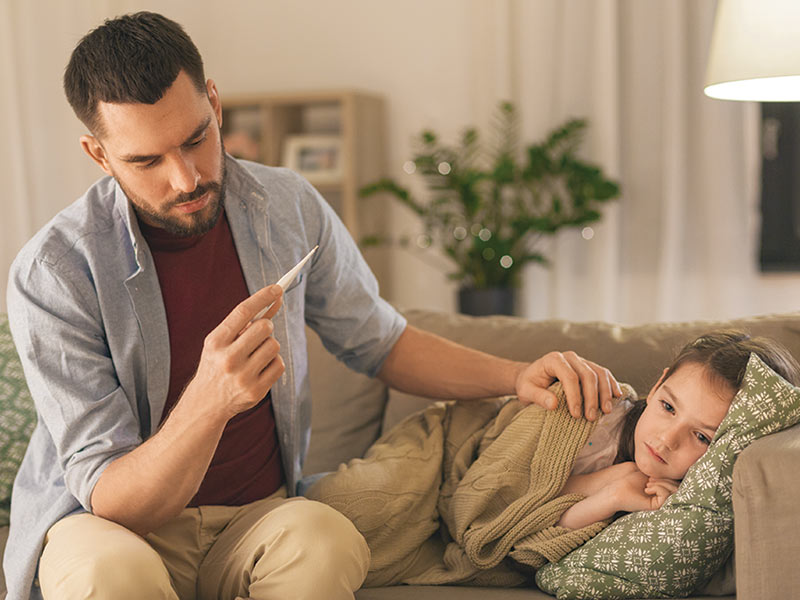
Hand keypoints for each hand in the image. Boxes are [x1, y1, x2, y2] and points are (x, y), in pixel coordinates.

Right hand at [182, 285, 284, 420]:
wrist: (206, 403)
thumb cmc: (217, 363)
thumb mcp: (223, 341)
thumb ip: (248, 321)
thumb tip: (277, 298)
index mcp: (216, 341)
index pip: (243, 311)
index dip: (263, 296)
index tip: (278, 287)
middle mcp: (228, 358)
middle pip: (265, 327)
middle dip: (266, 327)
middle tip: (260, 333)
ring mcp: (242, 376)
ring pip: (274, 346)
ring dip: (269, 347)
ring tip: (255, 356)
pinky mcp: (256, 391)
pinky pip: (279, 364)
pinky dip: (273, 363)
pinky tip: (260, 370)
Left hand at [515, 351, 621, 419]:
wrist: (532, 377)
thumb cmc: (529, 384)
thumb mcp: (526, 391)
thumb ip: (538, 397)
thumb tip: (554, 404)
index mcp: (553, 359)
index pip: (569, 376)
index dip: (575, 396)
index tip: (576, 414)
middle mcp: (569, 357)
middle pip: (587, 375)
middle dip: (591, 398)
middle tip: (591, 417)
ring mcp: (581, 361)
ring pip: (599, 373)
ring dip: (605, 393)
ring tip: (606, 411)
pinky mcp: (589, 367)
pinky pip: (604, 373)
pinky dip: (611, 384)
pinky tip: (616, 397)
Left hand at [608, 464, 678, 512]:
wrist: (616, 492)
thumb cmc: (629, 482)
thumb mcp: (647, 474)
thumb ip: (659, 474)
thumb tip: (672, 470)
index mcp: (662, 489)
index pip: (675, 482)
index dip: (667, 477)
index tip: (652, 477)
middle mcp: (663, 497)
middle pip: (678, 486)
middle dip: (665, 479)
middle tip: (650, 480)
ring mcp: (661, 502)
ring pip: (675, 490)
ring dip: (662, 483)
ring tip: (648, 485)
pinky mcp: (656, 506)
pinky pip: (667, 495)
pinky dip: (659, 488)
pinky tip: (647, 489)